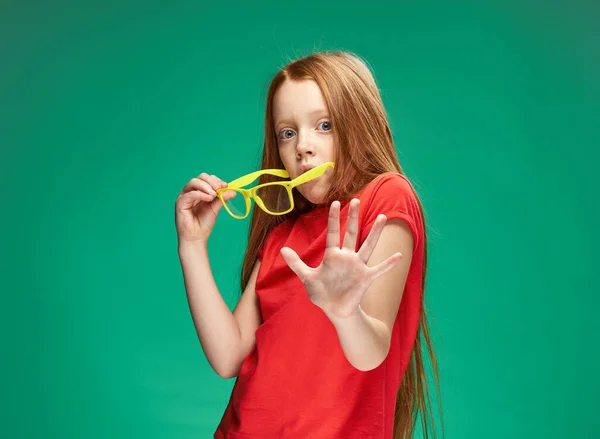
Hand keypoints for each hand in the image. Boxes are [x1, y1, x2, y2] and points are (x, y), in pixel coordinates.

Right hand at [175, 172, 235, 244]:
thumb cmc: (204, 223)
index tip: (226, 185)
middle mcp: (191, 191)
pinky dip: (200, 194)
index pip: (207, 179)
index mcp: (199, 191)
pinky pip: (190, 194)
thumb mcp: (215, 208)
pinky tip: (209, 198)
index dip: (217, 180)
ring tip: (214, 194)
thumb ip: (222, 198)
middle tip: (221, 187)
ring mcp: (184, 196)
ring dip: (206, 186)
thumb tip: (233, 191)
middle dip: (212, 181)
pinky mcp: (180, 203)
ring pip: (194, 182)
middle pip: (200, 177)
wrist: (197, 237)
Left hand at [280, 198, 402, 319]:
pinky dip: (389, 263)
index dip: (334, 219)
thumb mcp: (307, 277)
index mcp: (332, 256)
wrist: (335, 310)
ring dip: (375, 232)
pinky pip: (379, 269)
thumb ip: (296, 264)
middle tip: (356, 200)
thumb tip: (282, 250)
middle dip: (353, 218)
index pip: (333, 233)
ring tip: (382, 216)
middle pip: (351, 233)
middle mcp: (347, 257)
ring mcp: (358, 266)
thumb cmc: (322, 293)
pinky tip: (399, 255)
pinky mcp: (366, 278)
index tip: (335, 202)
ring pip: (368, 245)